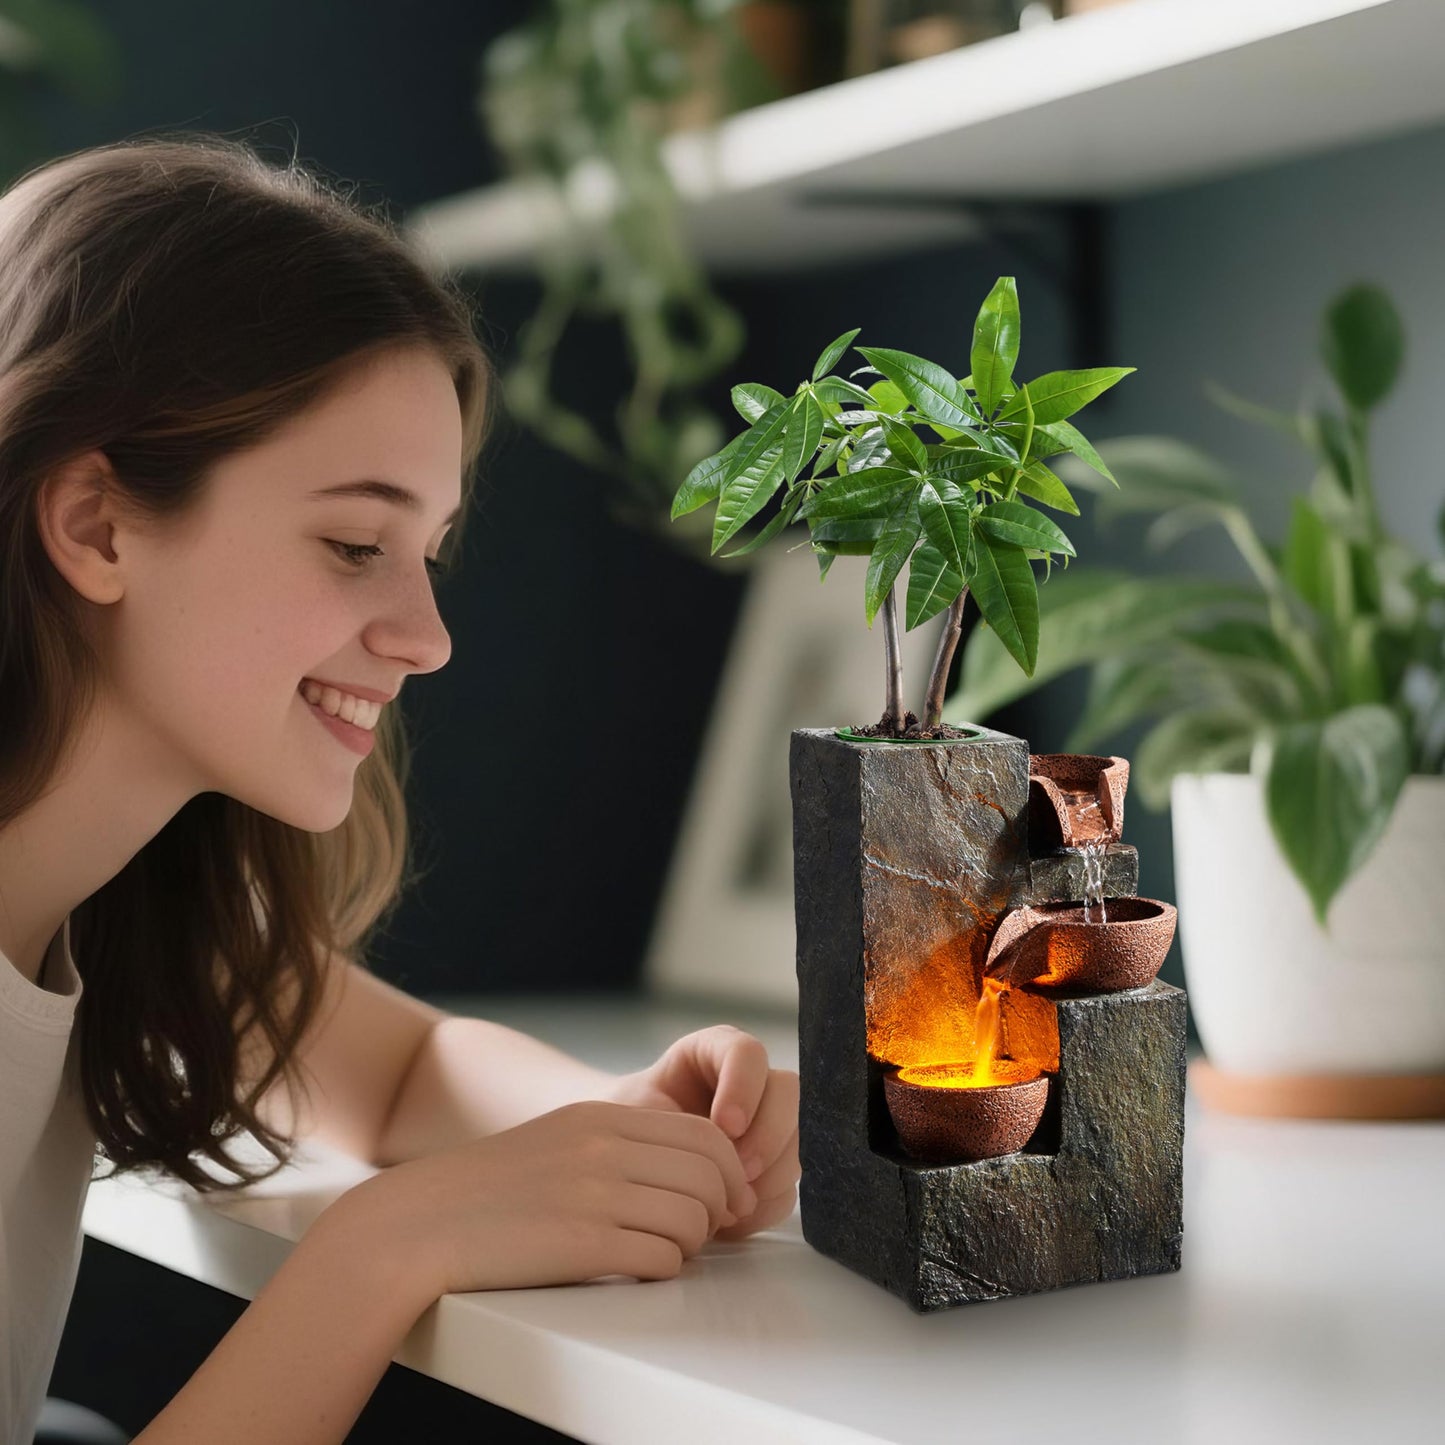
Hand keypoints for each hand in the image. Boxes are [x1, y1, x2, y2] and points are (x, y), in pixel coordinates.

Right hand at [328, 1099, 758, 1299]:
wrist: (423, 1224)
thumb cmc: (495, 1190)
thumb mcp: (563, 1140)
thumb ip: (621, 1142)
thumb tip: (692, 1165)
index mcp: (602, 1116)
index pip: (704, 1134)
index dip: (726, 1171)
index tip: (722, 1198)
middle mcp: (605, 1146)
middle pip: (709, 1175)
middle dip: (717, 1209)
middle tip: (702, 1232)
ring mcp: (596, 1193)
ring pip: (694, 1219)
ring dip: (691, 1244)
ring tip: (664, 1251)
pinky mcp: (584, 1244)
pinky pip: (662, 1259)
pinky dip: (663, 1269)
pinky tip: (637, 1268)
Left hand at [606, 1025, 799, 1240]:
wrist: (619, 1166)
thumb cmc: (620, 1128)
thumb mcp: (632, 1111)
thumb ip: (671, 1124)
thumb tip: (725, 1165)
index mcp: (713, 1054)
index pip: (747, 1052)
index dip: (745, 1086)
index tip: (724, 1126)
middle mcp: (748, 1086)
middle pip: (787, 1092)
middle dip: (768, 1135)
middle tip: (739, 1171)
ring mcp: (764, 1128)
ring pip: (795, 1141)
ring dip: (769, 1175)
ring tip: (725, 1203)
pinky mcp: (768, 1171)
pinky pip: (787, 1188)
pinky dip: (764, 1207)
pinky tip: (730, 1219)